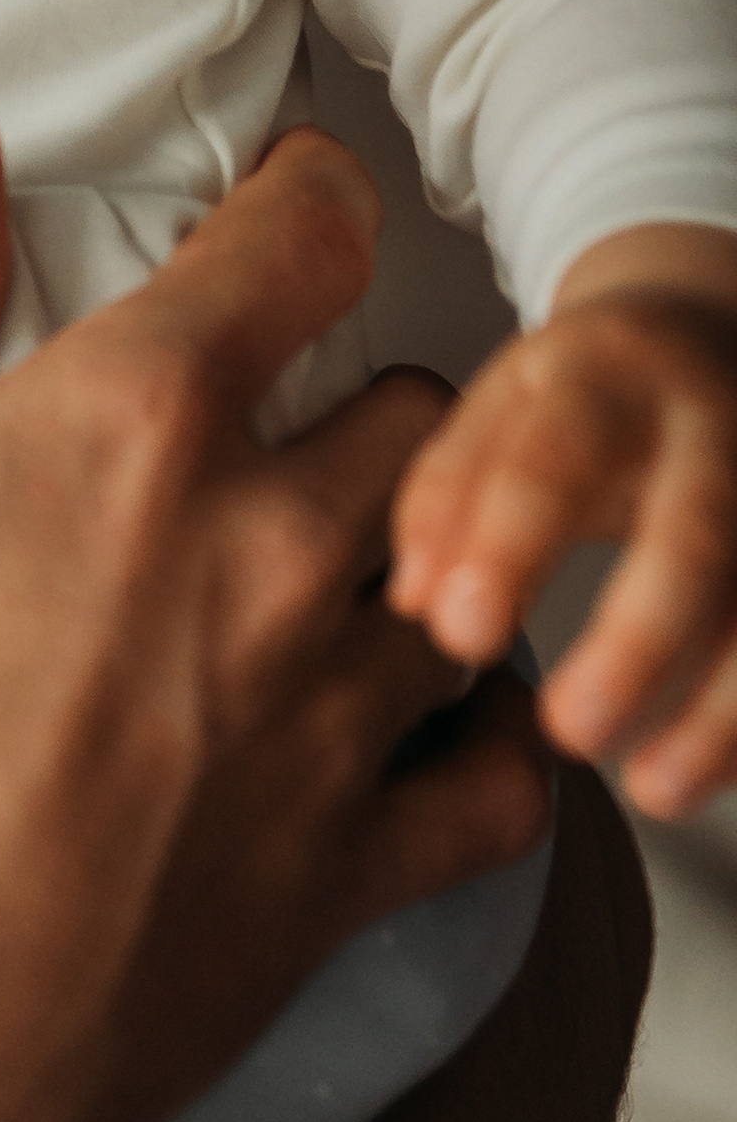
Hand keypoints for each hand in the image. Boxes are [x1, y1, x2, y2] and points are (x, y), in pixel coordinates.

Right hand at [0, 78, 550, 1121]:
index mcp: (136, 419)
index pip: (303, 234)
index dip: (301, 190)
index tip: (284, 198)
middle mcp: (272, 542)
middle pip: (415, 398)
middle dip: (358, 382)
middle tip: (286, 407)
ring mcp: (331, 711)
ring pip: (469, 572)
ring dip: (422, 546)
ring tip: (343, 559)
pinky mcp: (355, 865)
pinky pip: (502, 776)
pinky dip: (477, 737)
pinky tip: (409, 724)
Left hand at [390, 218, 736, 815]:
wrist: (706, 332)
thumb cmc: (581, 395)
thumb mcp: (502, 407)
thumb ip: (450, 492)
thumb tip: (415, 601)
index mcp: (602, 375)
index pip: (553, 456)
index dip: (507, 546)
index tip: (457, 635)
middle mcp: (709, 426)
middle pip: (693, 535)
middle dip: (636, 641)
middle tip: (568, 729)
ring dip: (719, 710)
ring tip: (653, 789)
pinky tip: (699, 776)